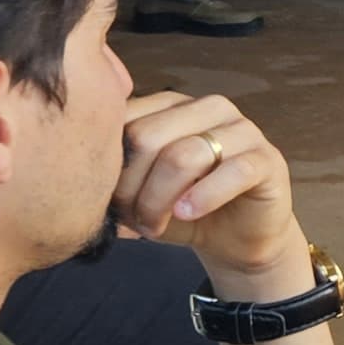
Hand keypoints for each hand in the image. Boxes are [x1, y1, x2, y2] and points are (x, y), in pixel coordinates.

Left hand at [117, 90, 307, 286]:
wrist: (236, 239)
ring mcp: (242, 129)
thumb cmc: (183, 210)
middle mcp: (208, 107)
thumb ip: (115, 173)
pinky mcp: (267, 159)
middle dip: (132, 189)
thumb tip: (76, 175)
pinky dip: (203, 197)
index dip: (109, 169)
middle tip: (133, 222)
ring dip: (161, 200)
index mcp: (172, 105)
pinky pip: (232, 172)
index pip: (124, 122)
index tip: (107, 204)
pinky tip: (188, 215)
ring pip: (184, 156)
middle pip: (148, 138)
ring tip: (155, 227)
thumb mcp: (140, 189)